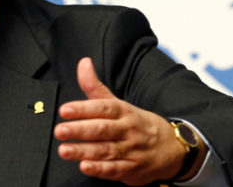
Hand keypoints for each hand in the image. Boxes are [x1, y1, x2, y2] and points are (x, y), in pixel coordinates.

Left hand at [55, 57, 191, 185]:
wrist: (172, 149)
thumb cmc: (139, 124)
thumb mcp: (120, 104)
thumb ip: (96, 88)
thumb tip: (83, 63)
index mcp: (124, 111)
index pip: (103, 107)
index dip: (83, 108)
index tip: (65, 110)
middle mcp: (127, 130)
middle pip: (102, 129)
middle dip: (80, 130)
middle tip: (60, 130)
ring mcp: (130, 150)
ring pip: (105, 150)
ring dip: (84, 151)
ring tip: (65, 150)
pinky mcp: (131, 169)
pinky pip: (115, 169)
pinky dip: (100, 168)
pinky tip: (85, 166)